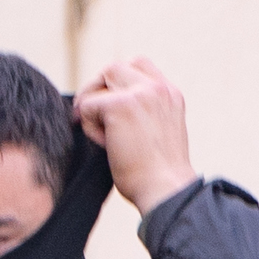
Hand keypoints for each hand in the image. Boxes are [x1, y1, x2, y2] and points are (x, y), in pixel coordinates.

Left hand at [75, 58, 196, 210]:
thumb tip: (106, 103)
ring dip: (94, 106)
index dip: (119, 83)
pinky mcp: (120, 105)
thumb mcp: (159, 131)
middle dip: (99, 90)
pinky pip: (87, 105)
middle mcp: (159, 89)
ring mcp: (140, 94)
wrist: (166, 193)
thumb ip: (144, 111)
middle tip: (95, 118)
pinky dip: (90, 128)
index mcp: (171, 95)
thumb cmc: (160, 176)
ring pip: (100, 82)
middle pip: (115, 67)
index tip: (114, 110)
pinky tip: (107, 147)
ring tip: (106, 137)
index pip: (139, 66)